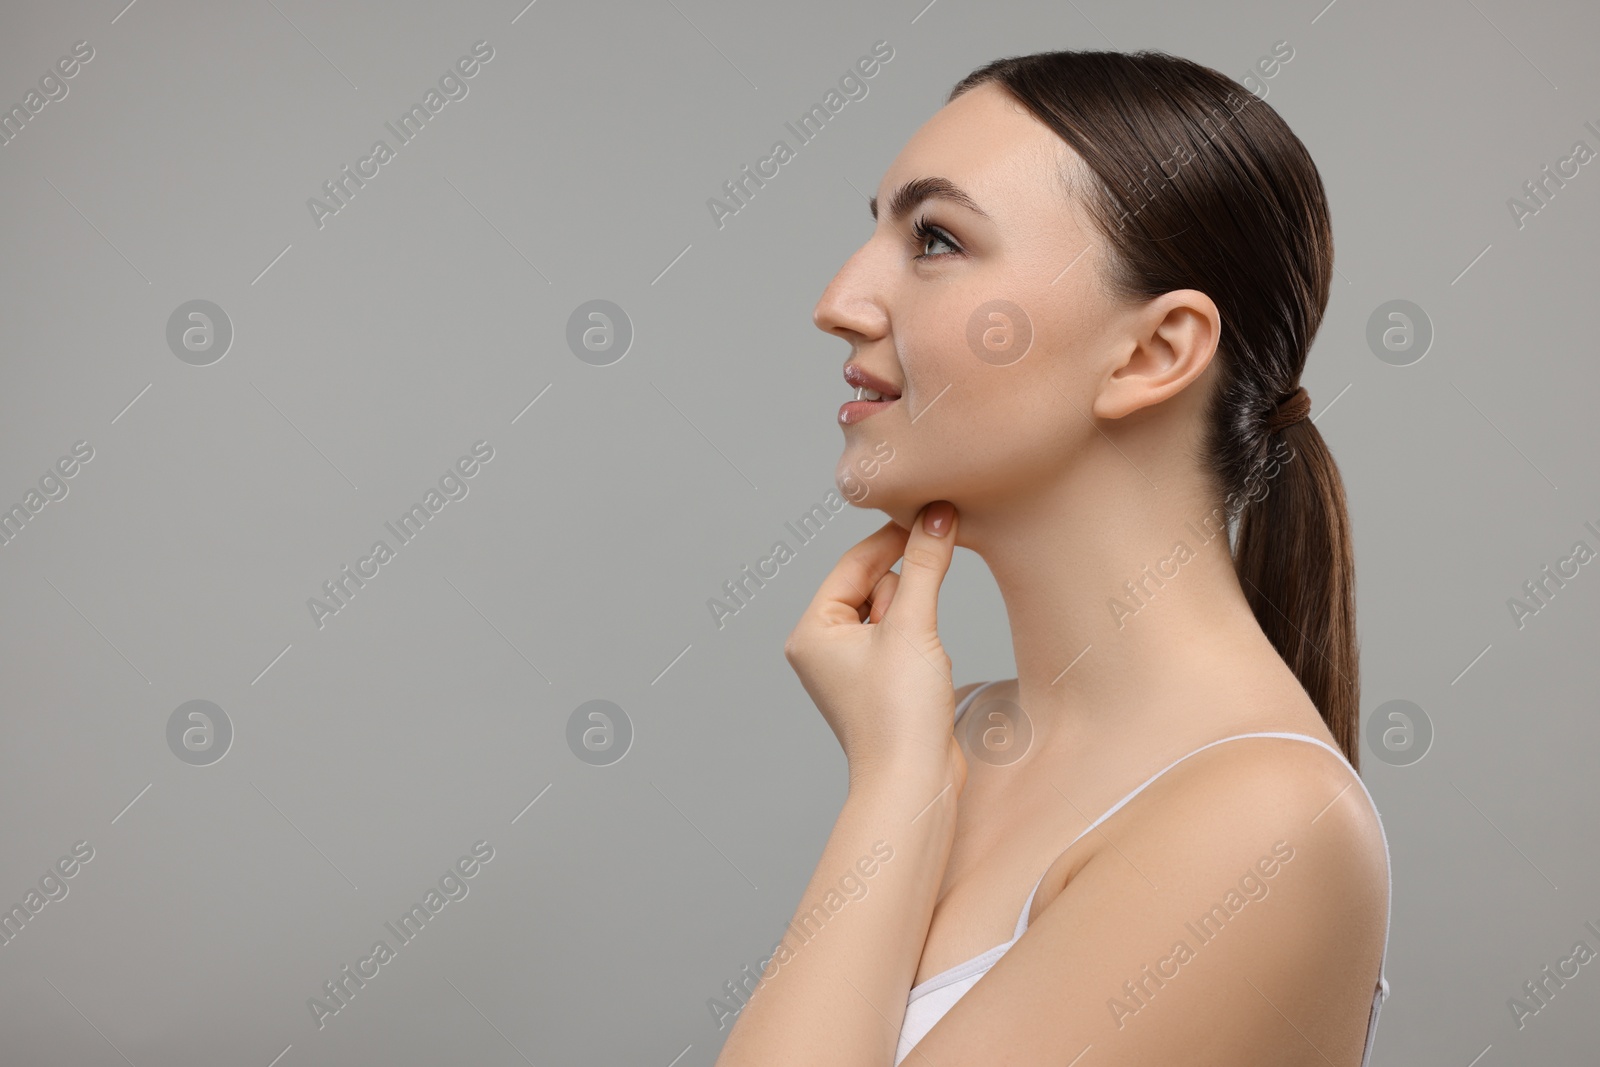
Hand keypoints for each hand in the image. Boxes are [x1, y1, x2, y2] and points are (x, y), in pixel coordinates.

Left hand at [783, 501, 964, 789]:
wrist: (913, 783)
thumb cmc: (899, 714)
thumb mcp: (913, 626)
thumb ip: (925, 564)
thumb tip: (939, 515)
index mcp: (811, 630)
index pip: (853, 563)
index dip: (894, 538)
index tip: (932, 513)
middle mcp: (822, 647)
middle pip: (873, 585)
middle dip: (905, 594)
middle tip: (918, 624)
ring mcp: (849, 668)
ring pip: (892, 613)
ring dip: (916, 621)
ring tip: (921, 660)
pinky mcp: (877, 684)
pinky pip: (902, 640)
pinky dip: (921, 642)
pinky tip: (927, 670)